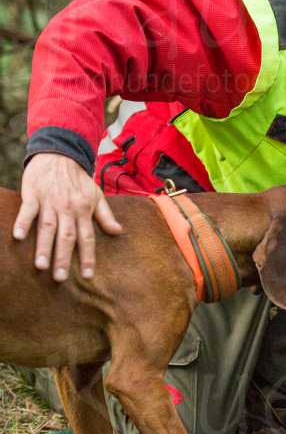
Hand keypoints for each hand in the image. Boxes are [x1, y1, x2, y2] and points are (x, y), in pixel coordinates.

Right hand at [14, 153, 122, 281]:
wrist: (60, 154)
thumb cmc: (78, 179)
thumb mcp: (97, 195)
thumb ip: (106, 215)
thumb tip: (118, 232)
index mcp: (84, 210)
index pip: (87, 238)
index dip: (88, 256)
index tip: (87, 275)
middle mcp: (68, 208)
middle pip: (67, 236)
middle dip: (64, 258)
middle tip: (60, 278)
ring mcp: (50, 202)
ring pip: (48, 227)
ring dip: (44, 247)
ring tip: (41, 266)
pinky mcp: (33, 194)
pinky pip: (28, 210)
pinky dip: (23, 222)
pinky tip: (18, 237)